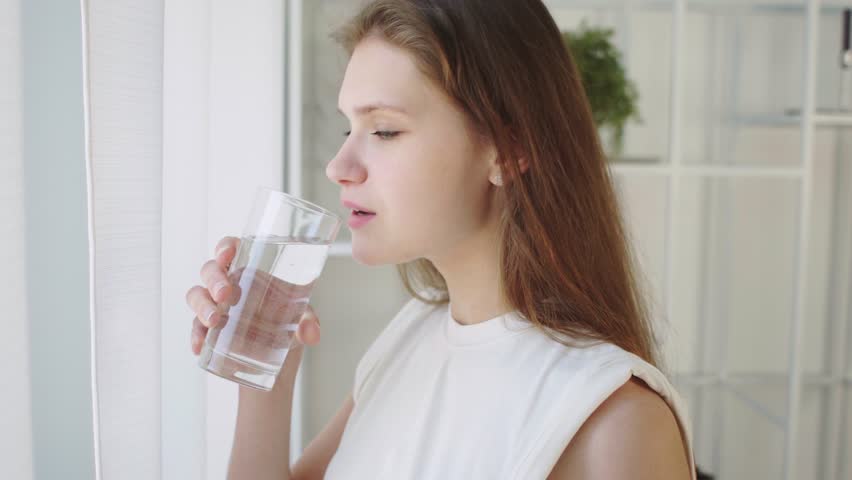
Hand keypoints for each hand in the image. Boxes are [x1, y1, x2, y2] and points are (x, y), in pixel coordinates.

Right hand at [185, 236, 321, 355]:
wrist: (280, 354)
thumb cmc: (288, 322)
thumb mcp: (302, 318)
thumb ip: (308, 322)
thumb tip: (312, 334)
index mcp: (250, 269)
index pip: (231, 248)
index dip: (225, 247)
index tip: (227, 254)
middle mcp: (229, 283)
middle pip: (210, 270)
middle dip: (214, 279)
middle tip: (225, 294)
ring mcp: (216, 305)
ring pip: (196, 295)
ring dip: (202, 306)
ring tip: (215, 321)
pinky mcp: (209, 330)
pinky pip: (195, 328)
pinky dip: (195, 336)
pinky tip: (200, 347)